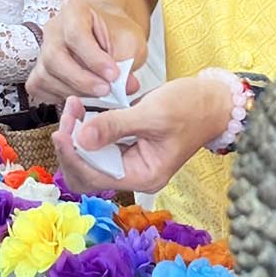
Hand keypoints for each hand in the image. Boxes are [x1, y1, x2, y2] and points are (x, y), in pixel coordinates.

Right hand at [26, 0, 146, 104]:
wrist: (109, 35)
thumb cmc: (116, 34)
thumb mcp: (130, 41)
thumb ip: (126, 62)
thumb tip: (126, 87)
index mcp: (74, 10)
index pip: (75, 34)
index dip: (94, 59)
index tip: (114, 75)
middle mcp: (53, 29)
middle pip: (55, 57)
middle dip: (81, 79)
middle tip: (105, 90)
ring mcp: (43, 50)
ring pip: (46, 75)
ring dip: (74, 91)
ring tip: (99, 94)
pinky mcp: (38, 70)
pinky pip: (40, 87)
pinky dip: (60, 96)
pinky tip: (81, 96)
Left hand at [51, 77, 232, 195]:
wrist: (213, 100)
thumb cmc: (191, 107)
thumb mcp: (153, 113)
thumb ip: (115, 126)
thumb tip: (81, 138)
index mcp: (144, 175)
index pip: (95, 176)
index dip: (74, 155)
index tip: (61, 130)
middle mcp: (134, 173)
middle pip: (87, 173)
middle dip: (72, 146)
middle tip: (68, 113)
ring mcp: (130, 160)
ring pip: (89, 158)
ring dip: (76, 134)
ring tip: (73, 105)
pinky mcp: (127, 144)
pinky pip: (98, 143)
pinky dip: (87, 128)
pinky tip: (82, 108)